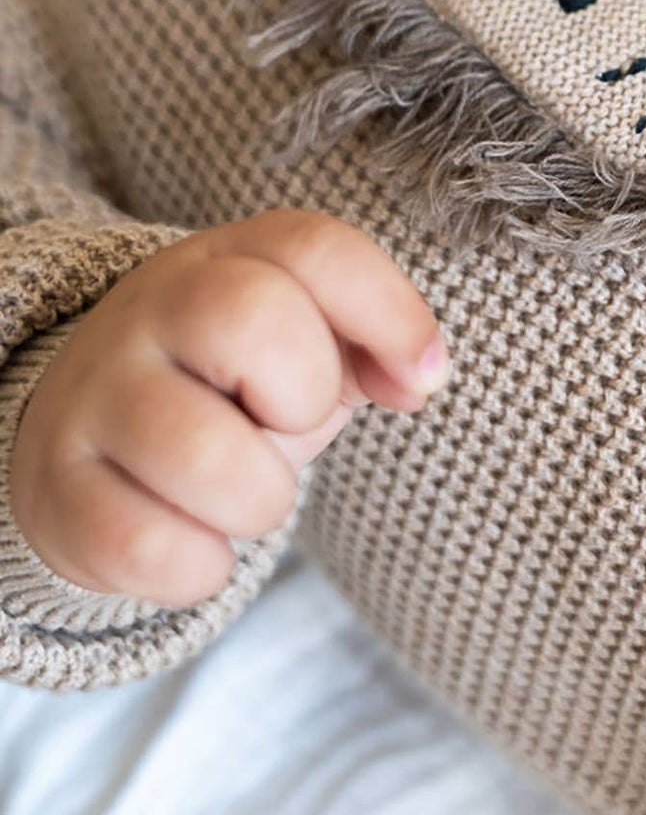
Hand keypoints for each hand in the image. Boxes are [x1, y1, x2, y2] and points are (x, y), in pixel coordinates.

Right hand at [8, 208, 449, 608]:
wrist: (92, 436)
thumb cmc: (233, 386)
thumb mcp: (307, 342)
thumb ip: (373, 343)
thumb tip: (420, 377)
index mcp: (229, 258)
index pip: (316, 248)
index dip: (390, 312)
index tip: (422, 381)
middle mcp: (152, 307)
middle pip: (252, 319)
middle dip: (304, 397)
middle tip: (287, 423)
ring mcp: (96, 393)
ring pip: (206, 454)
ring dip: (258, 499)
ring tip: (243, 489)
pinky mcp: (55, 487)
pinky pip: (148, 546)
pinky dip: (200, 566)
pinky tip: (193, 539)